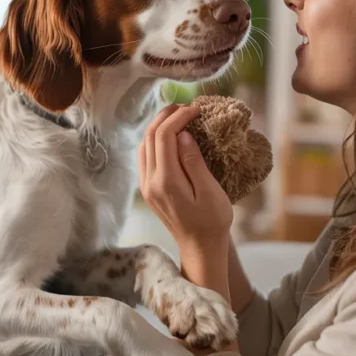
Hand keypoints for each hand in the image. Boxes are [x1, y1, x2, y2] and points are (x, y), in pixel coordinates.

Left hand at [138, 104, 233, 249]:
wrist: (200, 248)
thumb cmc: (212, 221)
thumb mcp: (210, 192)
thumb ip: (194, 162)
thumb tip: (183, 135)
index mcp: (167, 181)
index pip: (164, 135)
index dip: (179, 116)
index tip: (196, 109)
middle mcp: (150, 182)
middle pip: (149, 136)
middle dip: (166, 115)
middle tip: (187, 107)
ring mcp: (146, 186)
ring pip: (143, 145)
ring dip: (158, 126)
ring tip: (178, 115)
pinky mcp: (148, 189)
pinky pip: (145, 156)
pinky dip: (154, 140)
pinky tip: (169, 136)